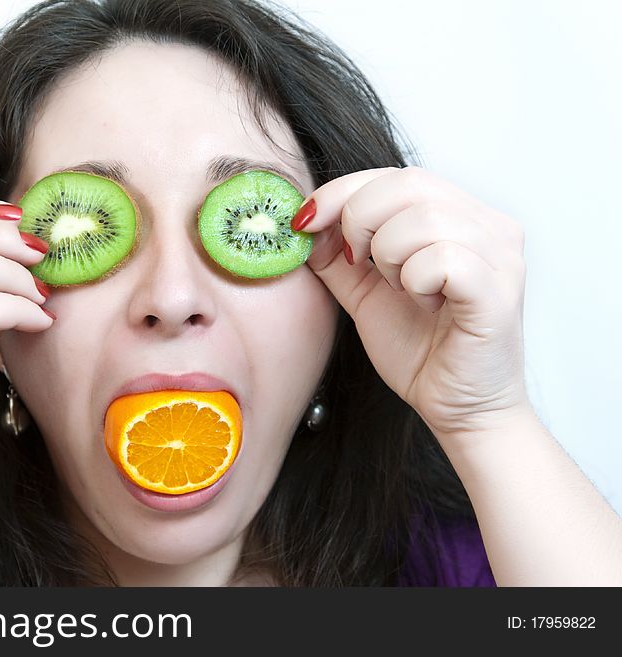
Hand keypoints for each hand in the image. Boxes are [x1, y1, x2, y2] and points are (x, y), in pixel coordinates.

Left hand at [294, 166, 530, 442]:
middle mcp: (488, 225)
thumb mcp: (365, 292)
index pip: (395, 176)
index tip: (304, 220)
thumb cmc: (422, 350)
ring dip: (390, 256)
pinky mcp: (498, 290)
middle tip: (358, 263)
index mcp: (460, 216)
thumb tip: (307, 224)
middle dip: (359, 220)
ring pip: (423, 218)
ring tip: (402, 289)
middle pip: (408, 184)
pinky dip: (416, 281)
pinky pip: (443, 258)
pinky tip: (425, 304)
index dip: (342, 191)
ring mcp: (500, 255)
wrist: (460, 410)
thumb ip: (338, 257)